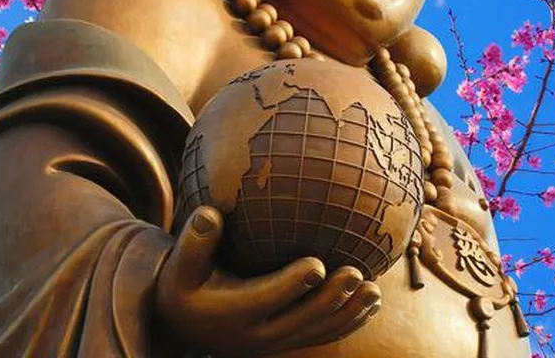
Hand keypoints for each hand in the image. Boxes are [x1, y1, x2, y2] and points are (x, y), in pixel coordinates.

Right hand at [155, 206, 380, 356]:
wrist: (185, 324)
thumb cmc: (184, 283)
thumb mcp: (180, 265)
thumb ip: (194, 240)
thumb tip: (210, 213)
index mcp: (232, 312)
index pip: (267, 298)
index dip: (293, 284)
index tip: (317, 263)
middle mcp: (257, 334)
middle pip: (301, 320)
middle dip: (331, 299)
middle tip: (356, 273)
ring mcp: (275, 342)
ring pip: (318, 332)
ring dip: (348, 313)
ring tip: (374, 291)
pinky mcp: (287, 342)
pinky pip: (322, 336)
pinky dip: (347, 322)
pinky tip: (370, 303)